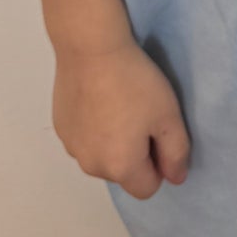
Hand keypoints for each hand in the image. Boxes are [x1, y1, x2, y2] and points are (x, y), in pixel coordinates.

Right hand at [51, 41, 190, 199]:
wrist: (91, 48)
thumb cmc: (134, 82)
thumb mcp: (168, 115)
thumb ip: (176, 153)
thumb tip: (175, 178)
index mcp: (120, 167)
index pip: (147, 188)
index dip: (159, 164)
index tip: (158, 132)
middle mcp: (91, 166)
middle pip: (123, 174)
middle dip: (135, 154)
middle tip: (140, 115)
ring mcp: (71, 147)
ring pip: (102, 156)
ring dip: (112, 142)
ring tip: (118, 104)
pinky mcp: (60, 127)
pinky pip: (85, 139)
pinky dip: (93, 128)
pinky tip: (98, 98)